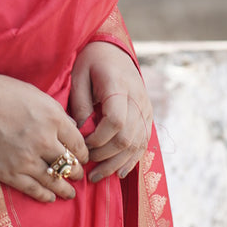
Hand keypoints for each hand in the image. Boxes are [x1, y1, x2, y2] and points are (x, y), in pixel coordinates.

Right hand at [0, 71, 89, 203]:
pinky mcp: (9, 173)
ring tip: (69, 192)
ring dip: (65, 188)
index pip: (78, 143)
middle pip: (70, 164)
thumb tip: (70, 126)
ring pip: (55, 180)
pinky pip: (34, 190)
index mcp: (52, 117)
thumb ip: (54, 110)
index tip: (82, 157)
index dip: (83, 153)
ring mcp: (26, 159)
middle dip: (76, 171)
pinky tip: (50, 197)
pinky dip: (46, 195)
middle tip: (77, 174)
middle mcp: (43, 140)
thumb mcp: (32, 92)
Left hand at [69, 42, 151, 183]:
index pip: (116, 121)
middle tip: (85, 165)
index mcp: (119, 86)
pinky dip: (132, 159)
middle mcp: (138, 99)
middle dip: (105, 156)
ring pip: (137, 144)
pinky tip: (119, 172)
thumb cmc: (92, 60)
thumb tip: (81, 132)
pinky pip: (144, 142)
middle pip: (127, 136)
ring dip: (117, 163)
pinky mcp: (148, 115)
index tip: (82, 145)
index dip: (99, 139)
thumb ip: (80, 103)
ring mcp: (146, 108)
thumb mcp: (78, 74)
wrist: (114, 49)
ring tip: (97, 176)